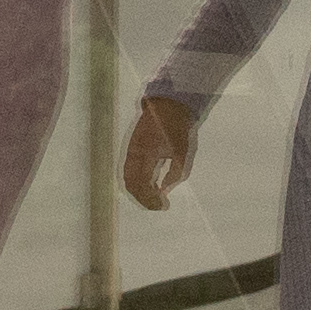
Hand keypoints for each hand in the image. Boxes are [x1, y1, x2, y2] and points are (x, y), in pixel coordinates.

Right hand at [115, 93, 200, 209]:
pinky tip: (150, 184)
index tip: (163, 206)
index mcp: (143, 155)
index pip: (140, 185)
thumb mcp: (182, 152)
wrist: (170, 103)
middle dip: (142, 198)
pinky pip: (131, 170)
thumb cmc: (177, 127)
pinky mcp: (134, 147)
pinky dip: (138, 181)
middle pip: (130, 184)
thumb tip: (165, 190)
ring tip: (154, 198)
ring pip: (128, 177)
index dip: (149, 199)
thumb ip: (175, 173)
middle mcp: (133, 154)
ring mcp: (131, 150)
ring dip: (139, 190)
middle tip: (158, 206)